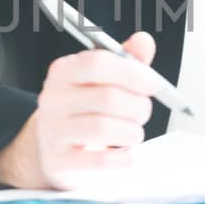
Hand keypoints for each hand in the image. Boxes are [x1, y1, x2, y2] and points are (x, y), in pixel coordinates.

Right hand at [0, 32, 156, 189]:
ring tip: (133, 132)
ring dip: (132, 132)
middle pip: (107, 98)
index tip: (153, 83)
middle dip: (138, 107)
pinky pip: (100, 161)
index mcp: (63, 71)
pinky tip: (125, 152)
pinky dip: (123, 157)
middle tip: (144, 111)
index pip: (97, 63)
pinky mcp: (58, 161)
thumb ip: (125, 62)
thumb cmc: (84, 111)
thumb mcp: (102, 82)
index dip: (132, 73)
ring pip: (103, 128)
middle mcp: (52, 99)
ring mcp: (52, 131)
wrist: (52, 149)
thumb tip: (144, 41)